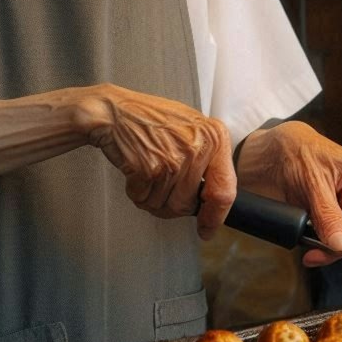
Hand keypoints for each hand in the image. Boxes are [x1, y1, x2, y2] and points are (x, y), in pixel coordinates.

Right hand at [82, 83, 235, 238]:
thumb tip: (215, 199)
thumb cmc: (153, 120)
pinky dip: (137, 191)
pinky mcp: (150, 169)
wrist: (116, 112)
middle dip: (171, 202)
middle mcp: (199, 148)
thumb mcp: (193, 129)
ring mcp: (175, 160)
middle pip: (187, 205)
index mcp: (216, 138)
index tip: (208, 228)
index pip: (225, 190)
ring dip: (152, 197)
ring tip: (148, 170)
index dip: (215, 217)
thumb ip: (208, 159)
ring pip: (165, 206)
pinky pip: (144, 200)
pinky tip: (136, 169)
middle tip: (161, 180)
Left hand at [235, 120, 341, 265]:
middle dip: (339, 248)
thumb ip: (328, 215)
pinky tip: (308, 242)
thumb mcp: (313, 182)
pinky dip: (319, 245)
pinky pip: (331, 240)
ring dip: (327, 249)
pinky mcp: (330, 216)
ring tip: (309, 248)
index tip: (337, 250)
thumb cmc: (297, 150)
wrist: (271, 151)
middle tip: (315, 253)